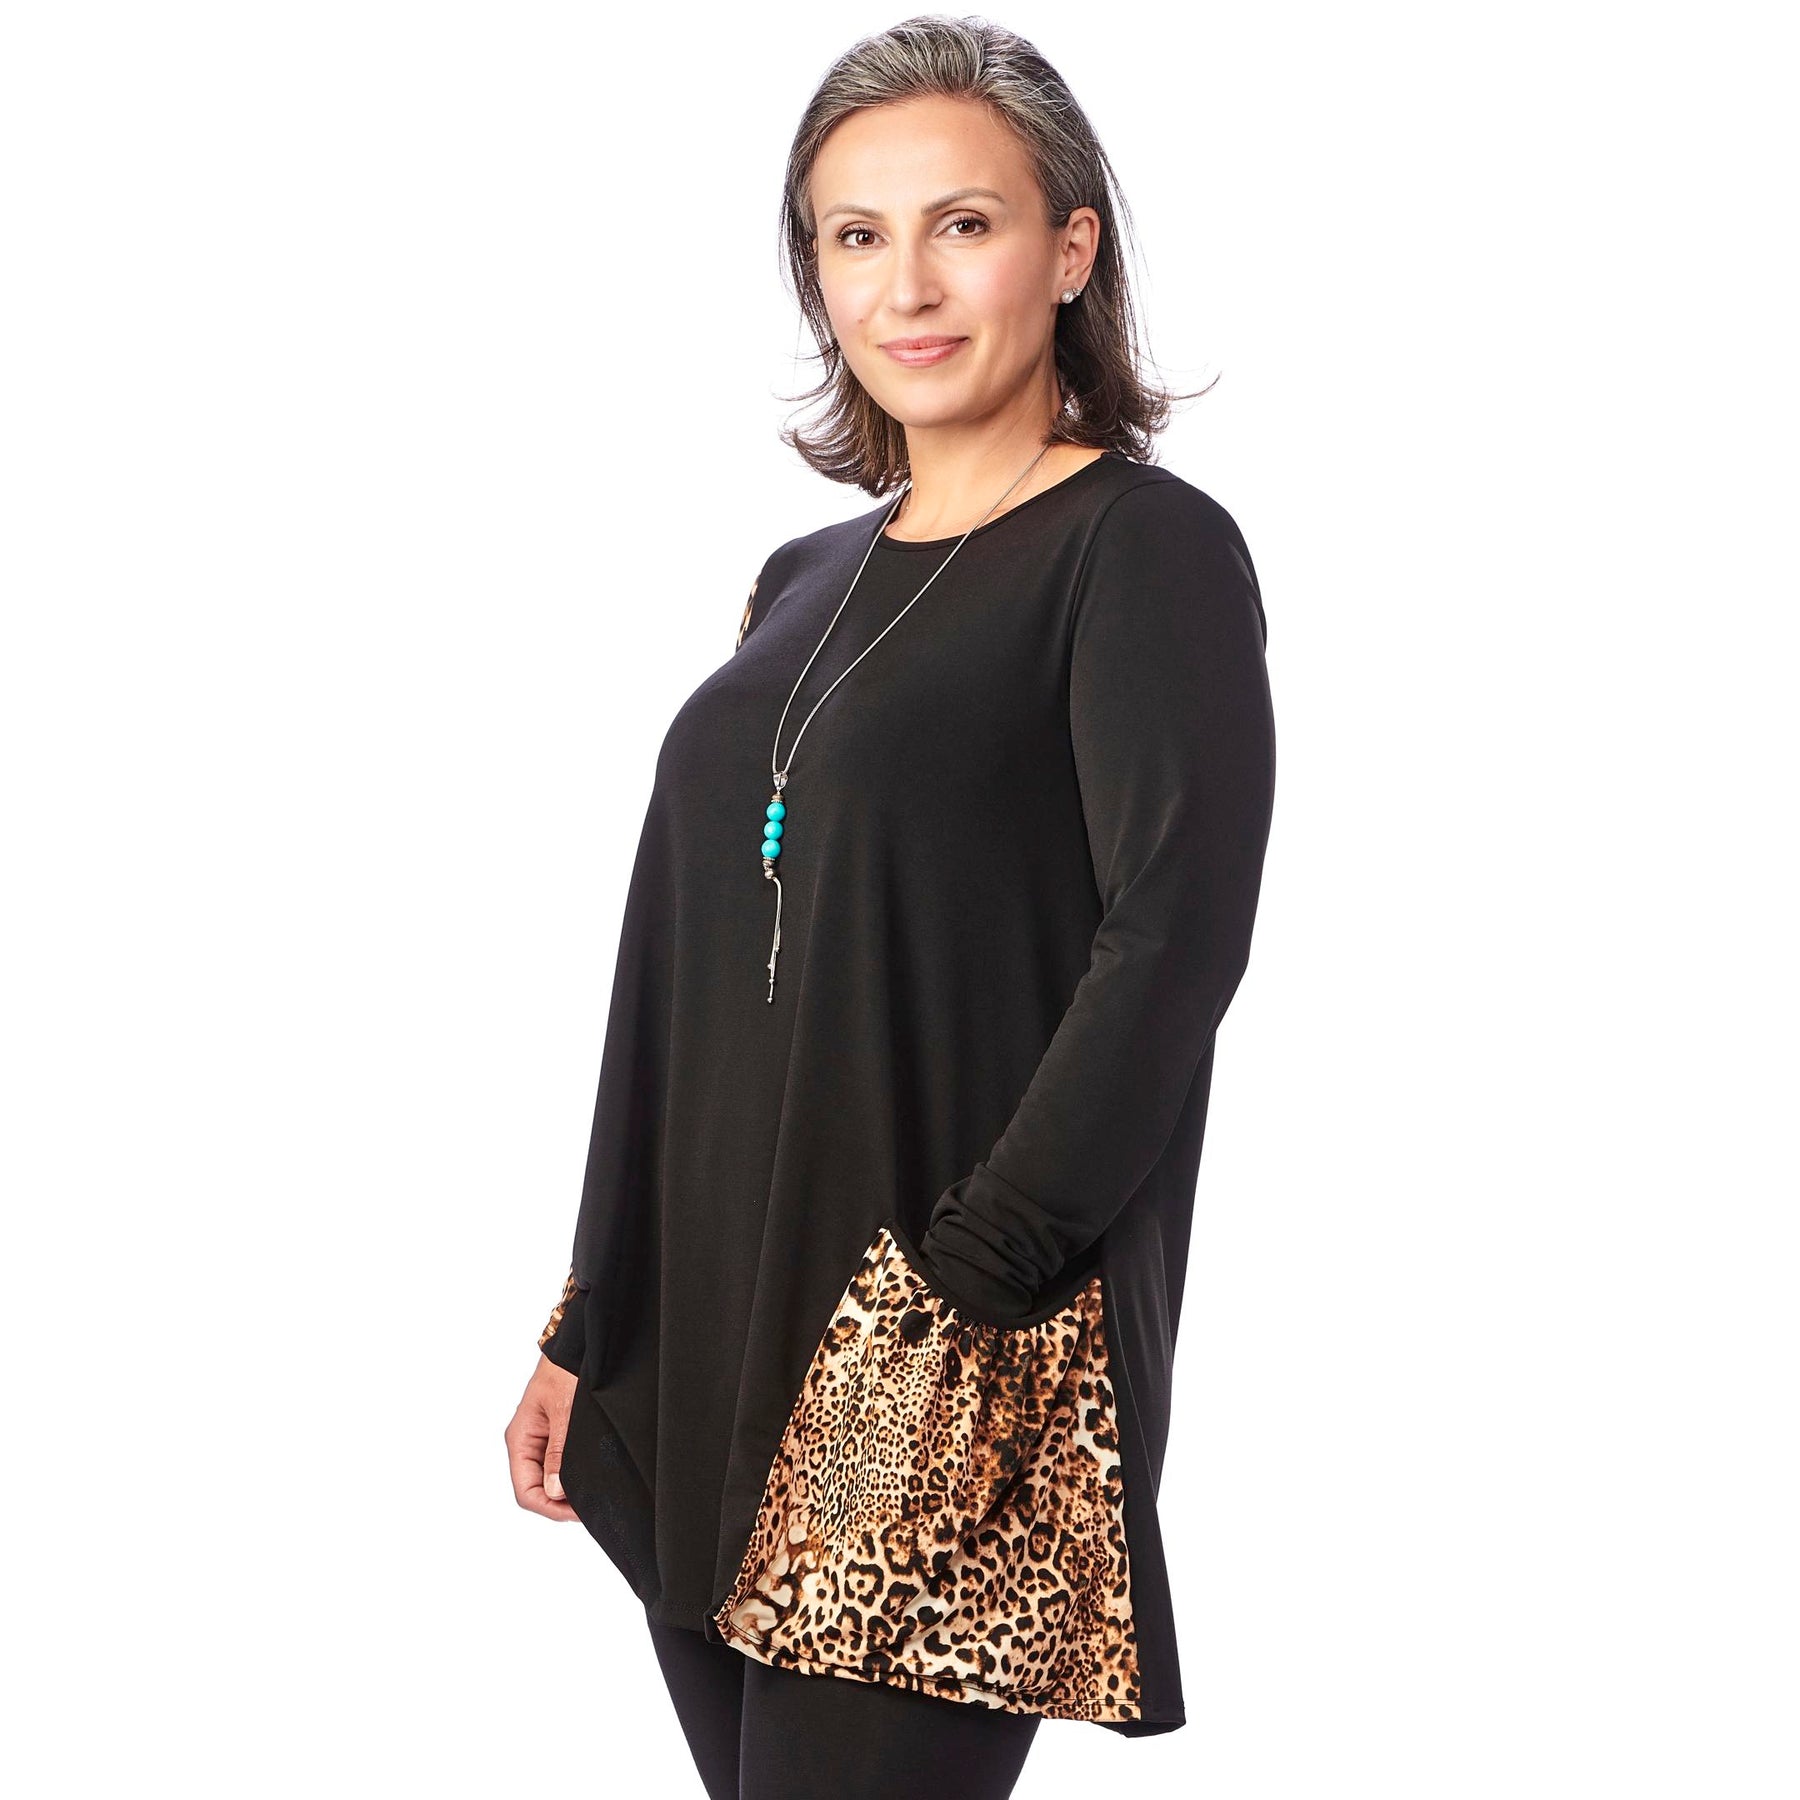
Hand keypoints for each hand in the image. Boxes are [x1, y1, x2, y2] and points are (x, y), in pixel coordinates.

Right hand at [506, 1354, 579, 1520]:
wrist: (577, 1343)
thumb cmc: (565, 1368)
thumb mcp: (564, 1410)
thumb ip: (558, 1451)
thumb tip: (555, 1490)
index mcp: (520, 1438)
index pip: (525, 1491)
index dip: (549, 1507)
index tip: (578, 1512)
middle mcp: (527, 1442)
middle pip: (535, 1489)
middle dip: (559, 1504)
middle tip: (590, 1507)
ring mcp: (540, 1438)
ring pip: (547, 1479)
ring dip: (565, 1491)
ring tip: (590, 1495)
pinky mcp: (555, 1433)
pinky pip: (557, 1464)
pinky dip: (570, 1476)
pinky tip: (587, 1477)